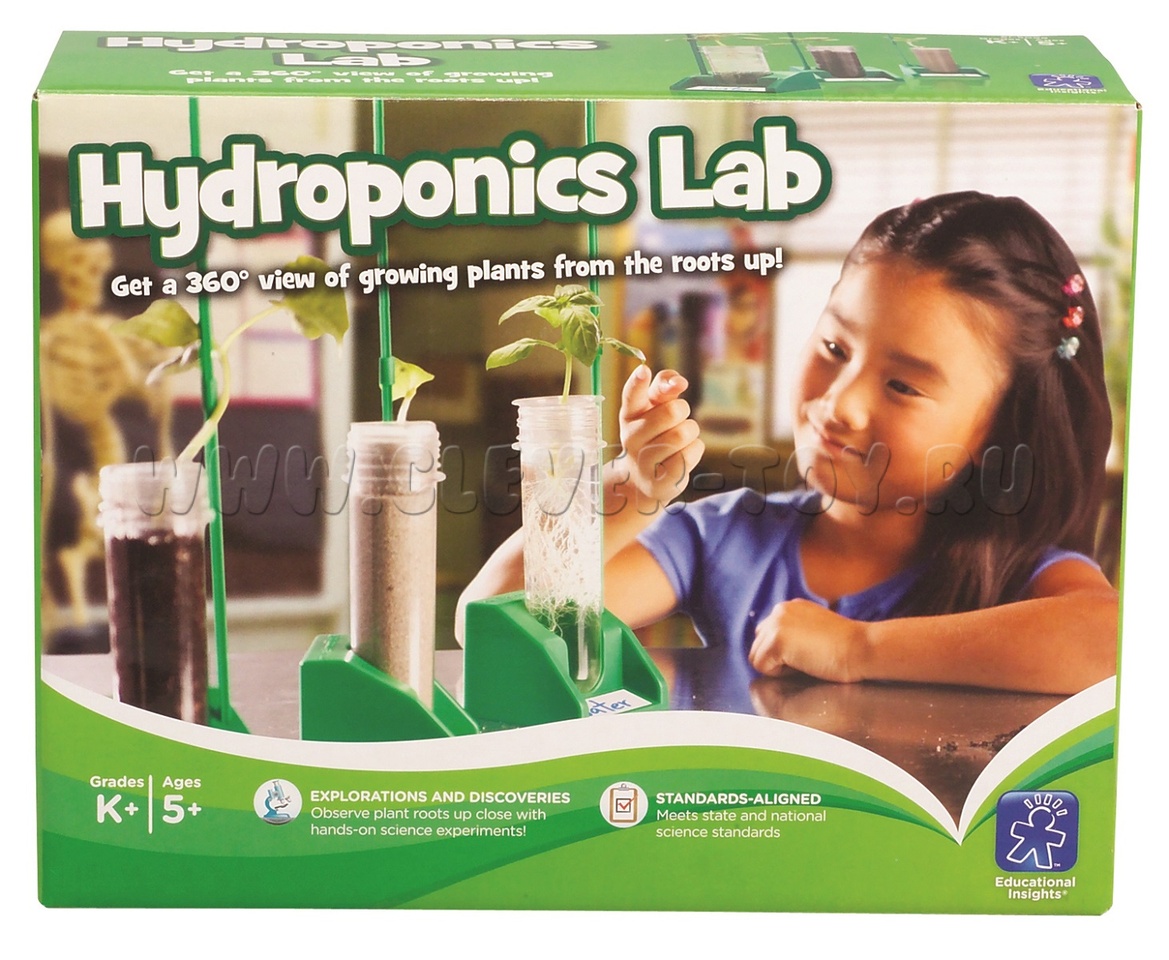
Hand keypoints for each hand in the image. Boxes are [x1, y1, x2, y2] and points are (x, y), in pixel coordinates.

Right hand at [615, 365, 703, 510]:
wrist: (643, 478)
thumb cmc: (654, 433)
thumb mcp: (654, 408)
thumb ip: (664, 387)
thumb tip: (679, 382)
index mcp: (629, 414)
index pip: (632, 395)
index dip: (638, 382)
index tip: (644, 370)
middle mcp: (632, 437)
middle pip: (671, 411)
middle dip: (682, 411)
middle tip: (676, 419)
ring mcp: (645, 461)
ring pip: (684, 432)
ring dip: (690, 431)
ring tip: (679, 439)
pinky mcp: (662, 481)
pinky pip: (693, 451)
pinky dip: (694, 449)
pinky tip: (681, 455)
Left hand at [748, 600, 870, 683]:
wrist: (861, 648)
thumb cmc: (846, 646)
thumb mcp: (814, 630)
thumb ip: (793, 633)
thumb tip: (775, 650)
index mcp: (789, 608)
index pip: (767, 634)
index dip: (782, 652)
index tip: (806, 654)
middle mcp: (779, 611)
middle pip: (758, 644)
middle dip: (775, 659)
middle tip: (806, 661)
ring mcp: (776, 624)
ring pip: (757, 656)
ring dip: (777, 666)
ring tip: (805, 663)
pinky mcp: (776, 641)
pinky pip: (761, 666)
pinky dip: (778, 674)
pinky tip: (802, 666)